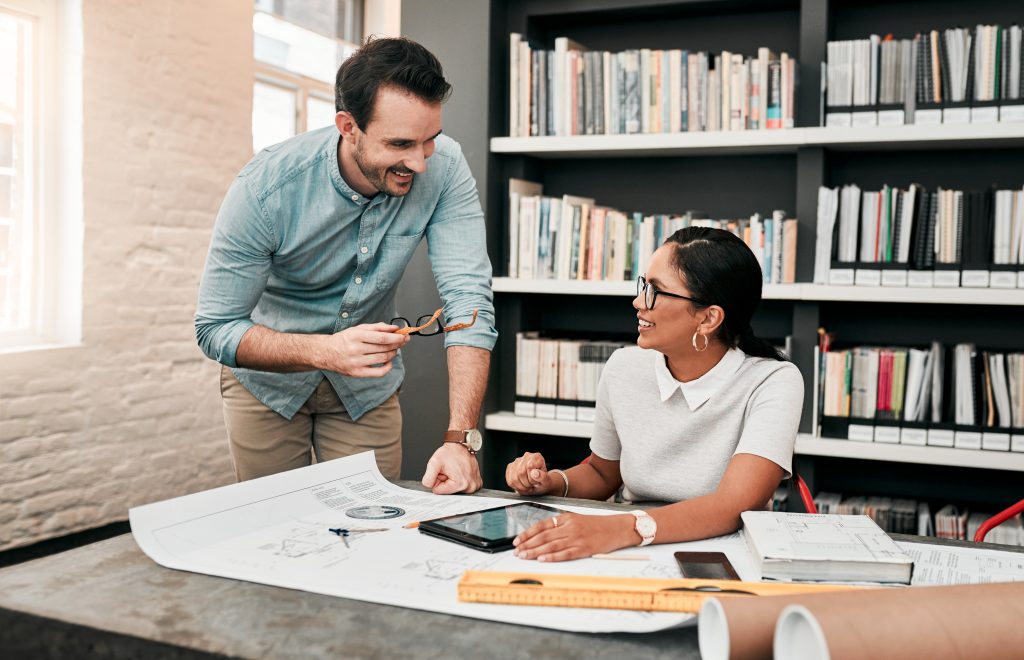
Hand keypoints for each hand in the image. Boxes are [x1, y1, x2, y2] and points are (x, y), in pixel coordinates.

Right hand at [319, 323, 409, 376]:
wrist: (326, 352)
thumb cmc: (345, 339)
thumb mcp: (359, 328)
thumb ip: (377, 327)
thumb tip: (395, 328)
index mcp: (356, 335)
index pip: (382, 338)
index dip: (396, 337)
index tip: (404, 336)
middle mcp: (355, 349)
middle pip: (384, 348)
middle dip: (397, 344)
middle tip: (403, 341)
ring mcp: (356, 362)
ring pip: (382, 359)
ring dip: (393, 353)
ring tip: (394, 349)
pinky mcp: (357, 373)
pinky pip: (378, 373)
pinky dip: (387, 367)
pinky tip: (388, 361)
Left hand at [421, 443, 481, 494]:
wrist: (461, 445)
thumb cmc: (450, 452)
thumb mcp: (434, 462)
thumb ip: (428, 478)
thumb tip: (429, 487)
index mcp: (461, 484)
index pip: (439, 490)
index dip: (438, 479)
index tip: (443, 471)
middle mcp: (470, 487)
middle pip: (448, 491)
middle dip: (445, 481)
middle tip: (449, 470)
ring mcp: (475, 485)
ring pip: (455, 489)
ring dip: (452, 481)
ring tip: (455, 470)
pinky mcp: (477, 483)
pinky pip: (463, 487)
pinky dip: (460, 480)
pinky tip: (460, 472)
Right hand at [505, 452, 557, 495]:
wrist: (539, 483)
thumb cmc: (543, 481)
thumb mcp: (547, 481)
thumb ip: (543, 477)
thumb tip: (534, 473)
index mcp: (536, 457)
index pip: (529, 467)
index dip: (532, 478)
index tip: (536, 482)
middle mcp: (526, 456)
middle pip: (520, 472)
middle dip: (527, 483)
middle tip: (532, 485)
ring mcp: (517, 461)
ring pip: (514, 478)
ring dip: (521, 486)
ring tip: (528, 486)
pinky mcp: (510, 467)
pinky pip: (510, 481)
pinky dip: (516, 487)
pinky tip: (522, 486)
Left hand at [512, 512, 637, 561]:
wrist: (617, 528)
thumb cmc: (597, 526)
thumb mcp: (576, 520)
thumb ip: (560, 526)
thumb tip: (541, 536)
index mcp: (566, 518)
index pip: (541, 525)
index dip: (527, 533)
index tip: (517, 540)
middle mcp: (569, 527)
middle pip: (543, 536)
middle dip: (527, 544)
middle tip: (516, 551)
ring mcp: (577, 538)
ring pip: (551, 545)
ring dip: (535, 551)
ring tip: (524, 556)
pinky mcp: (584, 549)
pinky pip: (565, 553)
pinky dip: (552, 556)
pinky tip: (542, 559)